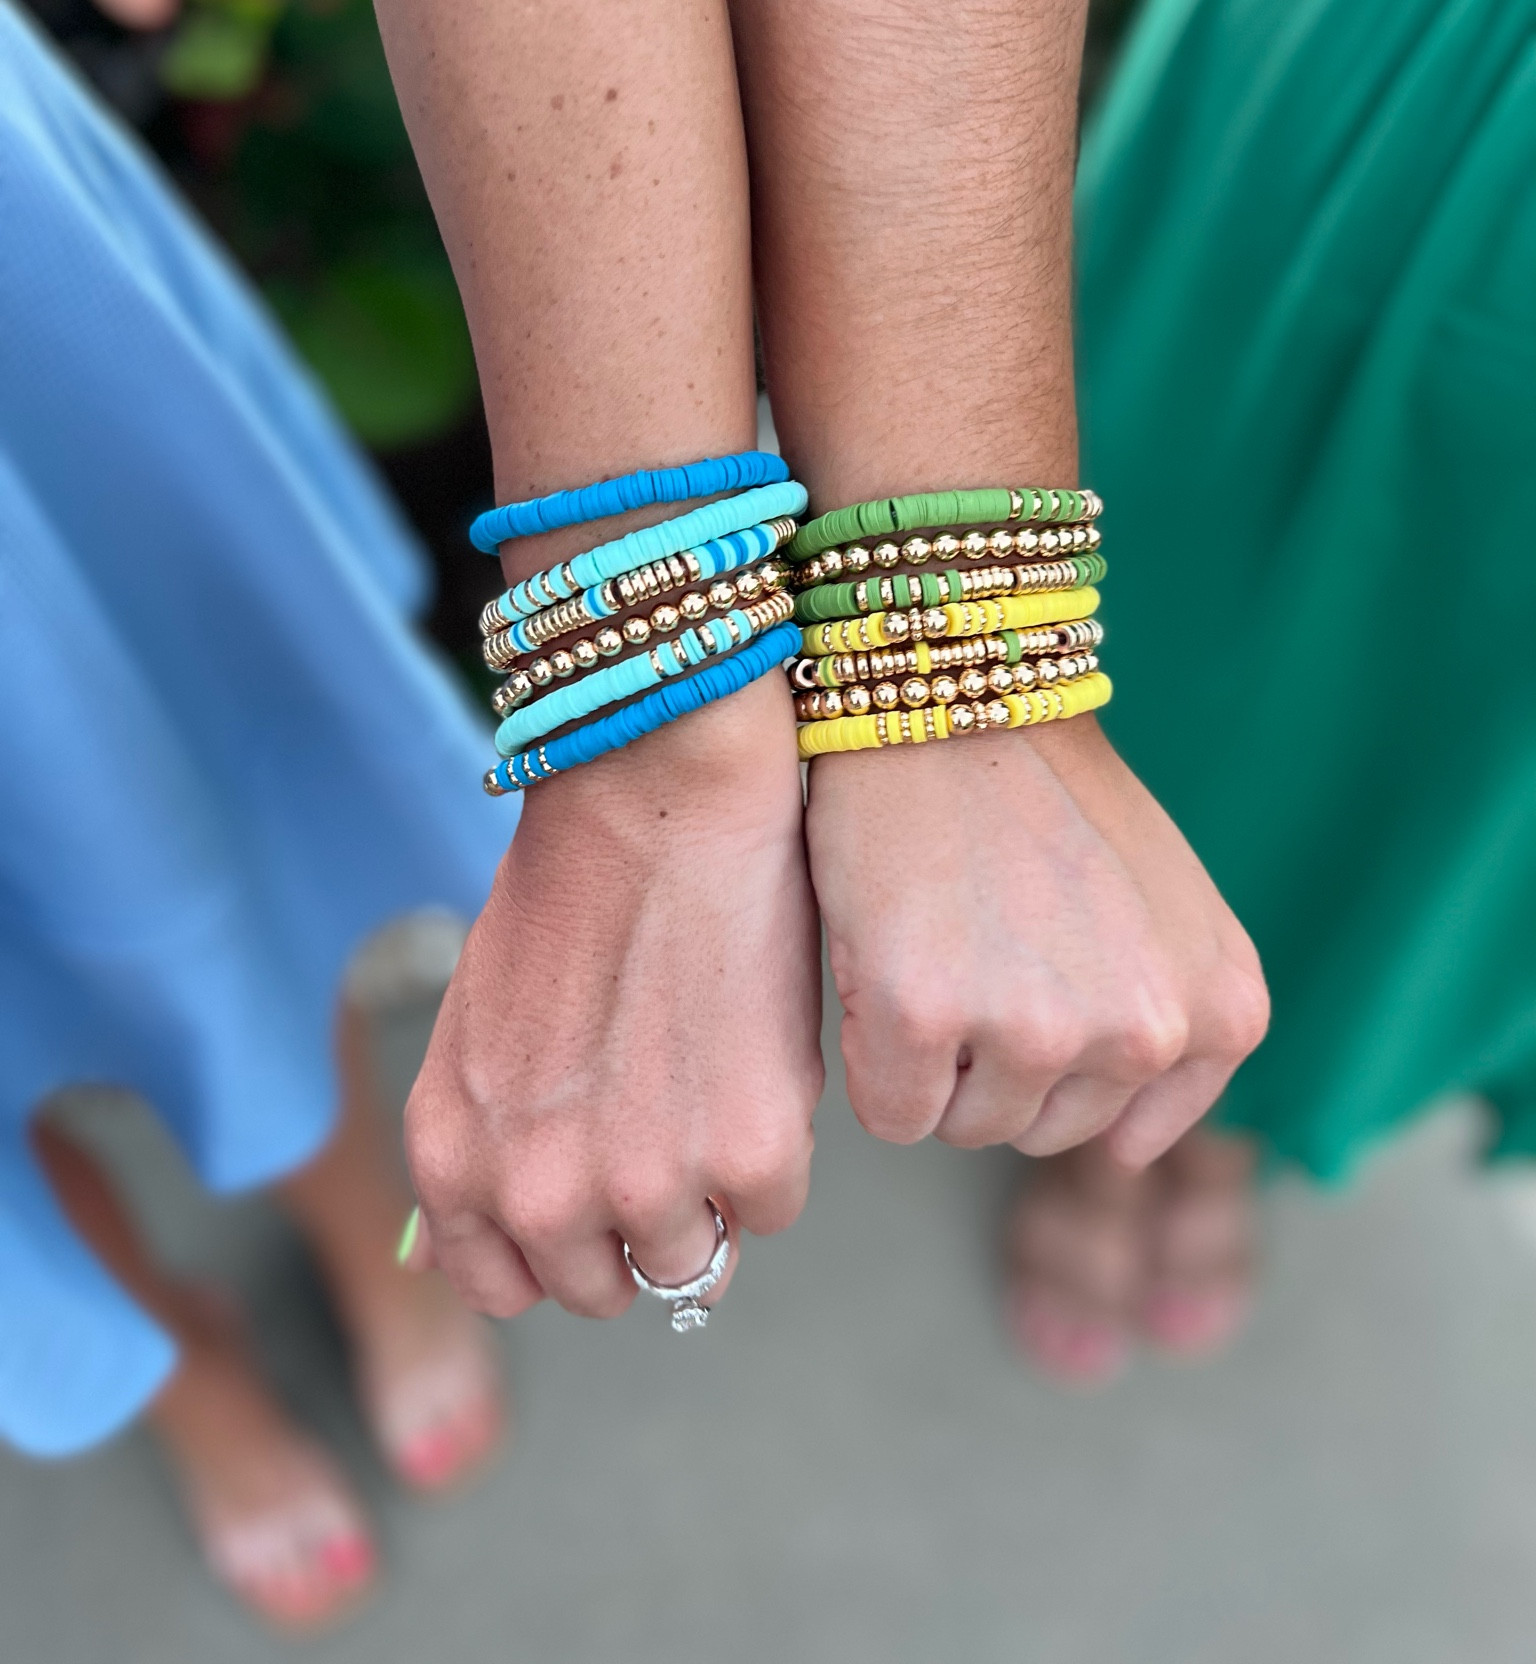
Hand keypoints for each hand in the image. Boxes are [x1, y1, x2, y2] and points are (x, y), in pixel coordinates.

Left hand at [401, 678, 822, 1318]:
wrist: (660, 800)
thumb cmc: (572, 891)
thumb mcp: (476, 1029)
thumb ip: (481, 1144)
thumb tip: (460, 1245)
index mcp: (456, 1159)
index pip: (502, 1287)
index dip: (557, 1251)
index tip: (596, 1209)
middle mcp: (537, 1193)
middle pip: (606, 1288)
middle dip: (639, 1225)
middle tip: (670, 1129)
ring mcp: (644, 1184)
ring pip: (696, 1265)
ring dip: (711, 1192)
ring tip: (713, 1085)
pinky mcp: (749, 1157)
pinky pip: (773, 1208)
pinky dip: (777, 1148)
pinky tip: (755, 1057)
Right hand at [806, 714, 1267, 1167]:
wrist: (951, 692)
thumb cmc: (1044, 795)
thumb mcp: (1168, 908)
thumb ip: (1173, 1021)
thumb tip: (1127, 1152)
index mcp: (1221, 1009)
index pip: (1120, 1134)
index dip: (1054, 1063)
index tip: (1031, 979)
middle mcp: (1148, 1031)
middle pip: (1035, 1133)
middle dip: (989, 1063)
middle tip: (973, 945)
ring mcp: (1037, 1028)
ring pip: (962, 1128)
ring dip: (931, 1061)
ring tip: (935, 941)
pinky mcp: (926, 1016)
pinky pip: (888, 1114)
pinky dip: (869, 1057)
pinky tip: (887, 959)